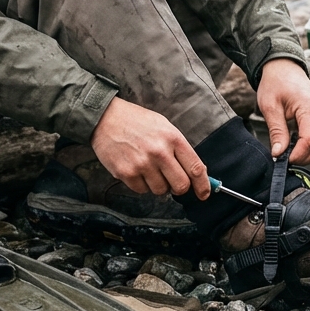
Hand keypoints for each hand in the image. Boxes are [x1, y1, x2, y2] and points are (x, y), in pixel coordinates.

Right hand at [90, 98, 210, 199]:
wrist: (105, 117)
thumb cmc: (137, 122)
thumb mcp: (164, 127)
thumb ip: (179, 149)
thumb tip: (194, 173)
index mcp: (173, 138)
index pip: (196, 168)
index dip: (203, 185)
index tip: (204, 194)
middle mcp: (159, 152)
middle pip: (181, 186)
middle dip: (179, 188)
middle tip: (172, 181)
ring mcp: (142, 164)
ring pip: (161, 191)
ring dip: (158, 184)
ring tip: (148, 168)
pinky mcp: (126, 173)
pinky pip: (142, 190)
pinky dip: (141, 184)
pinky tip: (135, 168)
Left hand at [257, 59, 309, 163]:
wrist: (284, 68)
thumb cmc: (276, 83)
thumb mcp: (270, 107)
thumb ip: (277, 131)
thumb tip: (279, 153)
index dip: (298, 155)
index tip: (283, 159)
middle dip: (306, 158)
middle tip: (287, 158)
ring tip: (290, 150)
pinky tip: (296, 144)